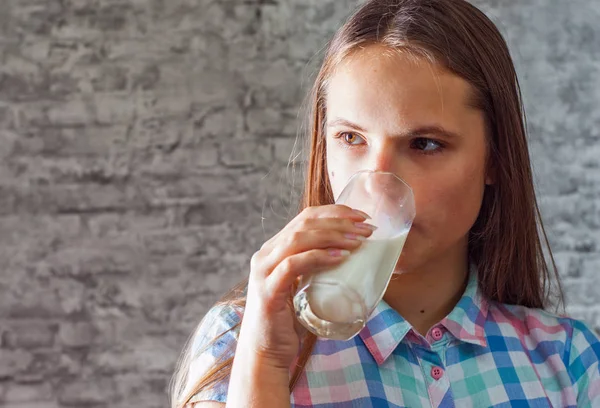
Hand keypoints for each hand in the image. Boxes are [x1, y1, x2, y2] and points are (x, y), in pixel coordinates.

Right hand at [238, 204, 374, 369]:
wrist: (265, 353)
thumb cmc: (288, 321)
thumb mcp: (303, 286)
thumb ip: (316, 269)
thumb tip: (352, 257)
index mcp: (274, 249)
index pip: (305, 218)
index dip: (334, 212)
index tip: (361, 216)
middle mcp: (265, 255)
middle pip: (303, 224)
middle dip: (339, 222)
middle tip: (366, 229)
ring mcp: (264, 272)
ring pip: (298, 239)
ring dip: (332, 236)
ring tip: (358, 242)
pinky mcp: (268, 291)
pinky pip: (293, 265)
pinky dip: (318, 257)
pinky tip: (340, 257)